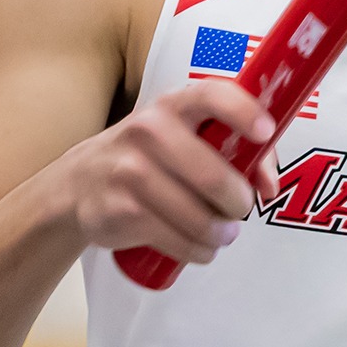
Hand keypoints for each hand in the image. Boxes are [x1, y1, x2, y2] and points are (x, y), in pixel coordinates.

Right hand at [55, 80, 278, 265]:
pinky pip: (178, 241)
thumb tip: (268, 186)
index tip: (266, 133)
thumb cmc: (149, 157)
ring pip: (198, 218)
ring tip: (222, 234)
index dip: (244, 112)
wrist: (78, 184)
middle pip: (212, 176)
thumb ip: (236, 150)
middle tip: (238, 210)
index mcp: (172, 105)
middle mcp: (148, 131)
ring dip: (221, 234)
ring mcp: (129, 172)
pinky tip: (201, 248)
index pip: (211, 95)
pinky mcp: (121, 211)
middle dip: (238, 203)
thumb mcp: (184, 137)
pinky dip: (199, 251)